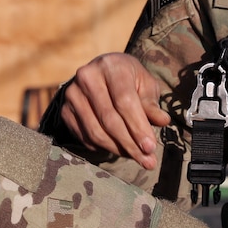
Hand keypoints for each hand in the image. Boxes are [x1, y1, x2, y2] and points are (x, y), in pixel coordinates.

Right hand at [60, 53, 170, 169]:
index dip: (138, 126)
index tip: (150, 147)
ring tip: (136, 157)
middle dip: (130, 143)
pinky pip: (85, 137)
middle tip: (147, 161)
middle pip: (109, 119)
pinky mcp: (65, 110)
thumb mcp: (145, 85)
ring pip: (96, 132)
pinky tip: (119, 149)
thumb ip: (151, 104)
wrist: (102, 74)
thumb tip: (163, 121)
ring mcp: (72, 94)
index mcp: (111, 66)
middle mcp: (87, 77)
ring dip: (118, 149)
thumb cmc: (129, 80)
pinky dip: (103, 148)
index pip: (124, 101)